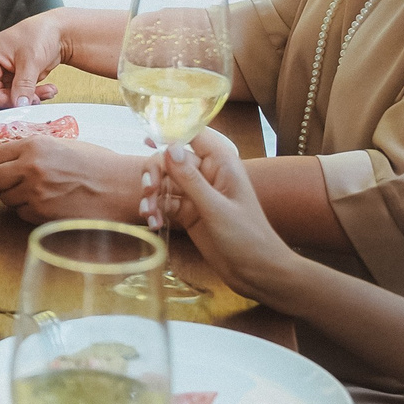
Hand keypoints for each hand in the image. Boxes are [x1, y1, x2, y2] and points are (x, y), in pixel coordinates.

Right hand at [0, 13, 63, 107]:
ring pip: (10, 98)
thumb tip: (19, 104)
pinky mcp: (17, 81)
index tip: (13, 102)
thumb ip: (23, 85)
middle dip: (16, 99)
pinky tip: (48, 89)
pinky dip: (36, 96)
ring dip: (29, 99)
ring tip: (46, 91)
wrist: (59, 34)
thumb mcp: (30, 60)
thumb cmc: (39, 34)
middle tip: (33, 99)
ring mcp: (5, 75)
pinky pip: (22, 96)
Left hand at [0, 139, 144, 222]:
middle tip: (13, 185)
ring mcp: (35, 192)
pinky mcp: (42, 213)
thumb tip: (11, 157)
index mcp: (34, 145)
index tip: (4, 168)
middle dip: (1, 183)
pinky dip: (30, 211)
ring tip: (36, 194)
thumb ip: (34, 150)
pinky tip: (47, 204)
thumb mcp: (63, 144)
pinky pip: (22, 214)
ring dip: (15, 198)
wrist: (120, 186)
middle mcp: (30, 167)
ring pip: (5, 199)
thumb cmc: (97, 164)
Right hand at [151, 131, 301, 297]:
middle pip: (171, 158)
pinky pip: (165, 203)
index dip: (171, 131)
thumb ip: (191, 179)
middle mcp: (208, 173)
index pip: (194, 133)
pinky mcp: (188, 212)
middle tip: (148, 191)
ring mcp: (197, 193)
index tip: (147, 139)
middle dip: (156, 172)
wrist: (256, 273)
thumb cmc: (247, 238)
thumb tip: (169, 148)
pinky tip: (155, 224)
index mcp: (222, 163)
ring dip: (152, 195)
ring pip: (164, 181)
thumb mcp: (216, 209)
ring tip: (149, 214)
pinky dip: (156, 211)